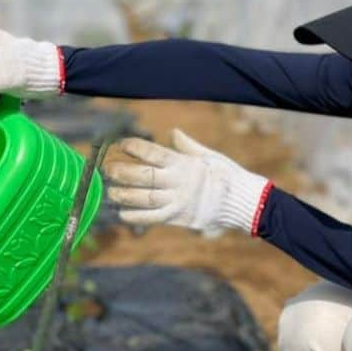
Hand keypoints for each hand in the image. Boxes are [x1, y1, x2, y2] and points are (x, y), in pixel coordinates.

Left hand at [105, 128, 272, 236]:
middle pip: (144, 176)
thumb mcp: (209, 156)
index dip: (136, 147)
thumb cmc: (226, 174)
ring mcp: (178, 200)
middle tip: (107, 168)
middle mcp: (178, 182)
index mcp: (184, 163)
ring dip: (125, 195)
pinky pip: (154, 218)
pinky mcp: (179, 217)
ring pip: (145, 198)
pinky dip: (137, 216)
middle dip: (123, 171)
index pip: (154, 153)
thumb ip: (187, 146)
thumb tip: (173, 132)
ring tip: (109, 191)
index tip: (121, 144)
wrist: (243, 201)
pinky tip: (122, 213)